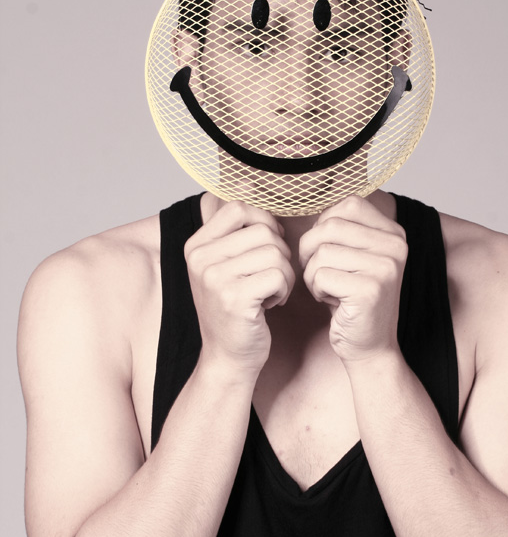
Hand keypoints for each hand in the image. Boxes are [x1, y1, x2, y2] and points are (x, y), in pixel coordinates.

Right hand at [185, 200, 294, 374]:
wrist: (228, 357)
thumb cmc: (237, 307)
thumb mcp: (228, 262)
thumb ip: (236, 225)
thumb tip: (249, 179)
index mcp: (195, 244)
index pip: (239, 206)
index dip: (263, 223)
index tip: (266, 248)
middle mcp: (198, 258)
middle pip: (263, 230)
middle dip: (279, 254)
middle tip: (270, 277)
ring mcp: (213, 278)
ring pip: (275, 252)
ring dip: (283, 273)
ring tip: (269, 291)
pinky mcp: (233, 298)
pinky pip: (279, 274)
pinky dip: (284, 290)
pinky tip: (271, 304)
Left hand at [299, 196, 406, 363]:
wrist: (370, 346)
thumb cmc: (351, 298)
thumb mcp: (352, 254)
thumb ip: (341, 225)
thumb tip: (306, 189)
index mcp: (394, 231)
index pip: (345, 206)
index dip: (324, 229)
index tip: (330, 254)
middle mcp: (396, 245)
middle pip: (328, 227)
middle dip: (311, 253)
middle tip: (323, 274)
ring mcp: (386, 267)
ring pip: (321, 253)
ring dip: (314, 275)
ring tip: (332, 290)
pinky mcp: (370, 290)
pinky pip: (320, 276)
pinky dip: (317, 291)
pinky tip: (334, 303)